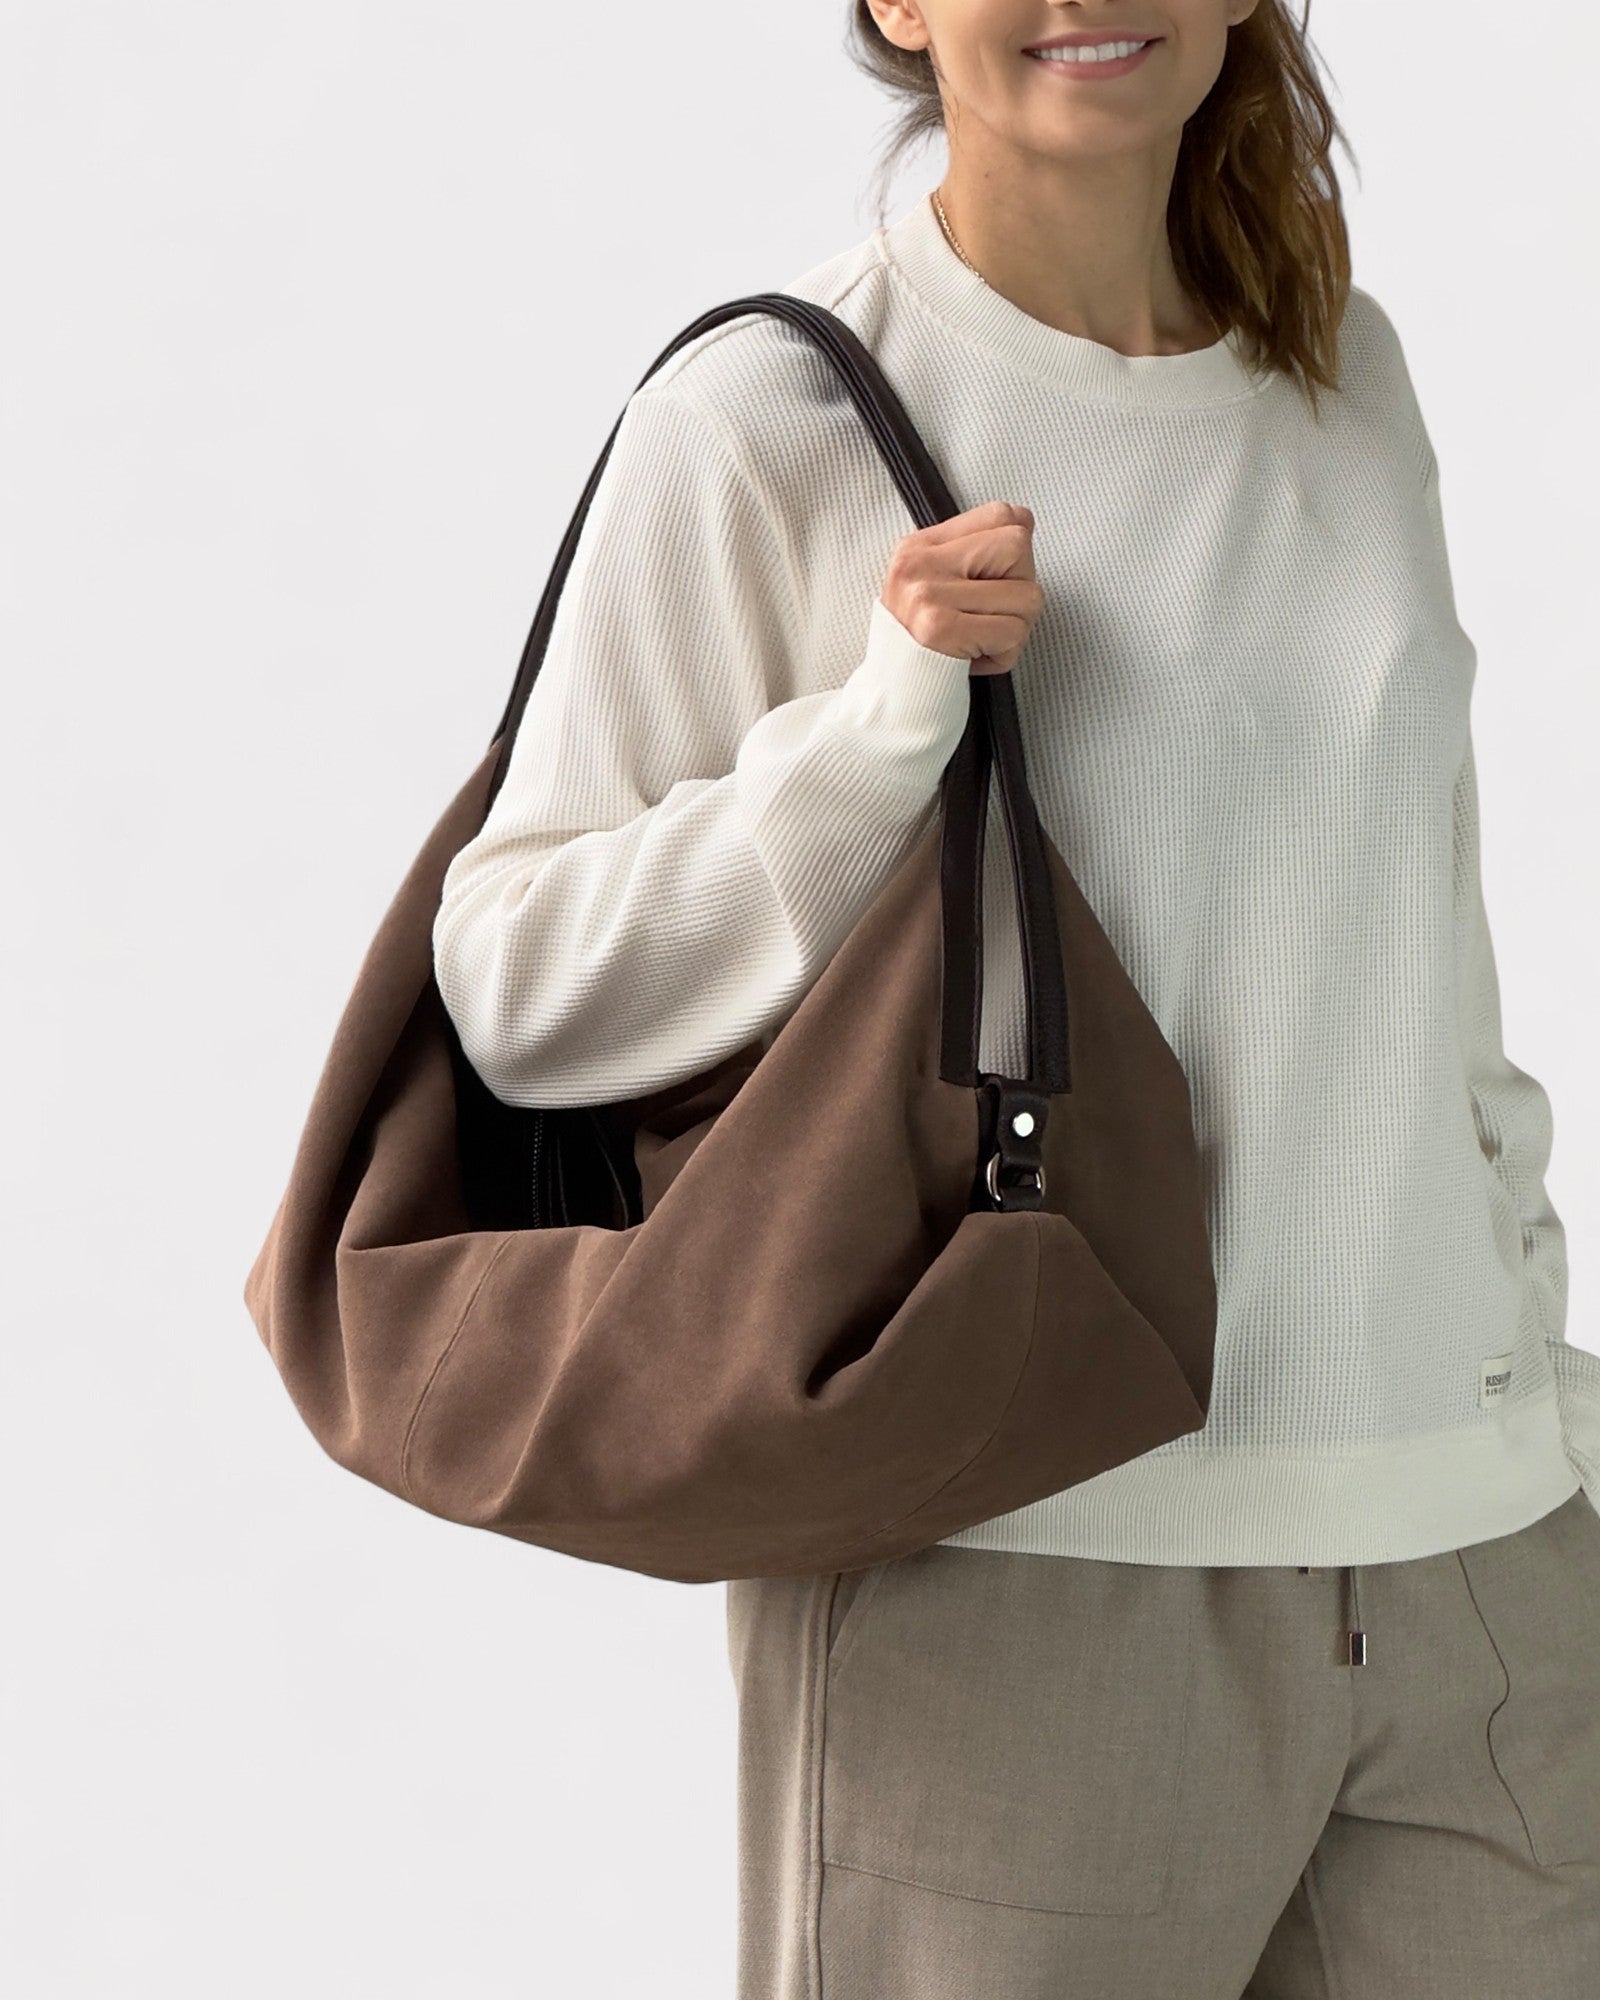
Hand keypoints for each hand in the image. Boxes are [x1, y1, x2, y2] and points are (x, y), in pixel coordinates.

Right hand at [879, 501, 1042, 676]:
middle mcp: (919, 564)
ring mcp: (927, 594)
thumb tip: (1023, 519)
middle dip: (1021, 590)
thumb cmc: (923, 648)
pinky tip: (976, 659)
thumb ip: (979, 550)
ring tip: (980, 642)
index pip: (1000, 515)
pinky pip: (1012, 631)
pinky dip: (1005, 654)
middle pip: (1018, 547)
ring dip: (1016, 630)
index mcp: (919, 547)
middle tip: (988, 619)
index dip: (1014, 553)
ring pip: (1027, 596)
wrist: (892, 700)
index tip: (991, 585)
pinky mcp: (939, 628)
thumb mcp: (939, 586)